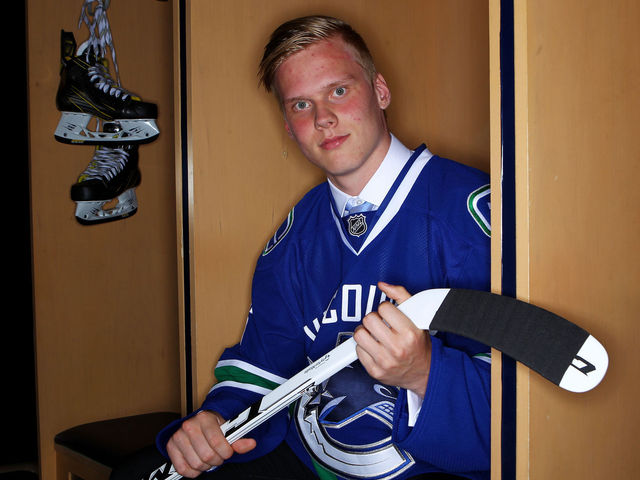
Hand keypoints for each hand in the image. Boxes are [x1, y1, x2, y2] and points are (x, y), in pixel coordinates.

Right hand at [166, 410, 255, 477]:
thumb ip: (239, 440)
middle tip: (217, 456)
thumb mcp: (227, 430)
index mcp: (205, 418)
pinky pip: (183, 469)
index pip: (217, 442)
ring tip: (208, 458)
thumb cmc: (213, 428)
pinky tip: (198, 462)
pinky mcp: (170, 447)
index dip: (225, 452)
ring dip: (205, 466)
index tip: (227, 452)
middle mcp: (189, 425)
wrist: (197, 425)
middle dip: (216, 460)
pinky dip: (193, 471)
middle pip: (207, 456)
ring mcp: (178, 436)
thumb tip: (251, 444)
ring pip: (196, 464)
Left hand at [353, 282, 430, 397]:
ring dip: (365, 332)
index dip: (385, 309)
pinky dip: (364, 347)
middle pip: (369, 320)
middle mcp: (398, 348)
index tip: (389, 315)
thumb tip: (383, 285)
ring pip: (359, 335)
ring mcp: (386, 361)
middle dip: (373, 319)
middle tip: (380, 324)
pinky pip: (358, 351)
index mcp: (409, 333)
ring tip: (374, 335)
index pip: (383, 308)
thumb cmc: (420, 345)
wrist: (425, 373)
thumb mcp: (418, 319)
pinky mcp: (376, 371)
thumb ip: (401, 296)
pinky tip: (374, 347)